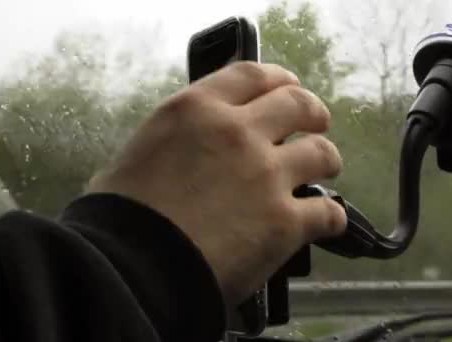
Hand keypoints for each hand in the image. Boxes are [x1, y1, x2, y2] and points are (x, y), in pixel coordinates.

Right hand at [87, 62, 345, 306]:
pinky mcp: (284, 222)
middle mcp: (238, 132)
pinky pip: (327, 213)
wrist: (132, 268)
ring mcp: (266, 176)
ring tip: (326, 168)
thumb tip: (182, 154)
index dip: (279, 79)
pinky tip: (326, 222)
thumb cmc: (120, 216)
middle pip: (297, 105)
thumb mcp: (135, 155)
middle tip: (316, 123)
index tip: (288, 86)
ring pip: (320, 153)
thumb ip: (172, 143)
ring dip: (327, 159)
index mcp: (197, 110)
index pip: (252, 75)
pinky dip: (330, 217)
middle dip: (312, 113)